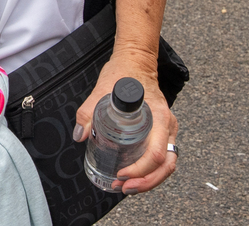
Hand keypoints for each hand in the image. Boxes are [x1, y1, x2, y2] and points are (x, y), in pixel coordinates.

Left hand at [74, 49, 176, 194]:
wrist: (135, 60)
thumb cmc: (123, 73)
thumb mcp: (102, 90)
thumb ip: (88, 111)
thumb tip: (80, 135)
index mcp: (159, 117)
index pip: (157, 153)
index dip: (141, 170)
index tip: (122, 174)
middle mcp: (168, 126)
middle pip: (166, 164)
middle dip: (147, 181)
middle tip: (124, 188)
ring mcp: (168, 129)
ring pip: (168, 163)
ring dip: (150, 179)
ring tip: (129, 187)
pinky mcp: (162, 130)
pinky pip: (163, 155)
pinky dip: (152, 170)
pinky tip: (135, 174)